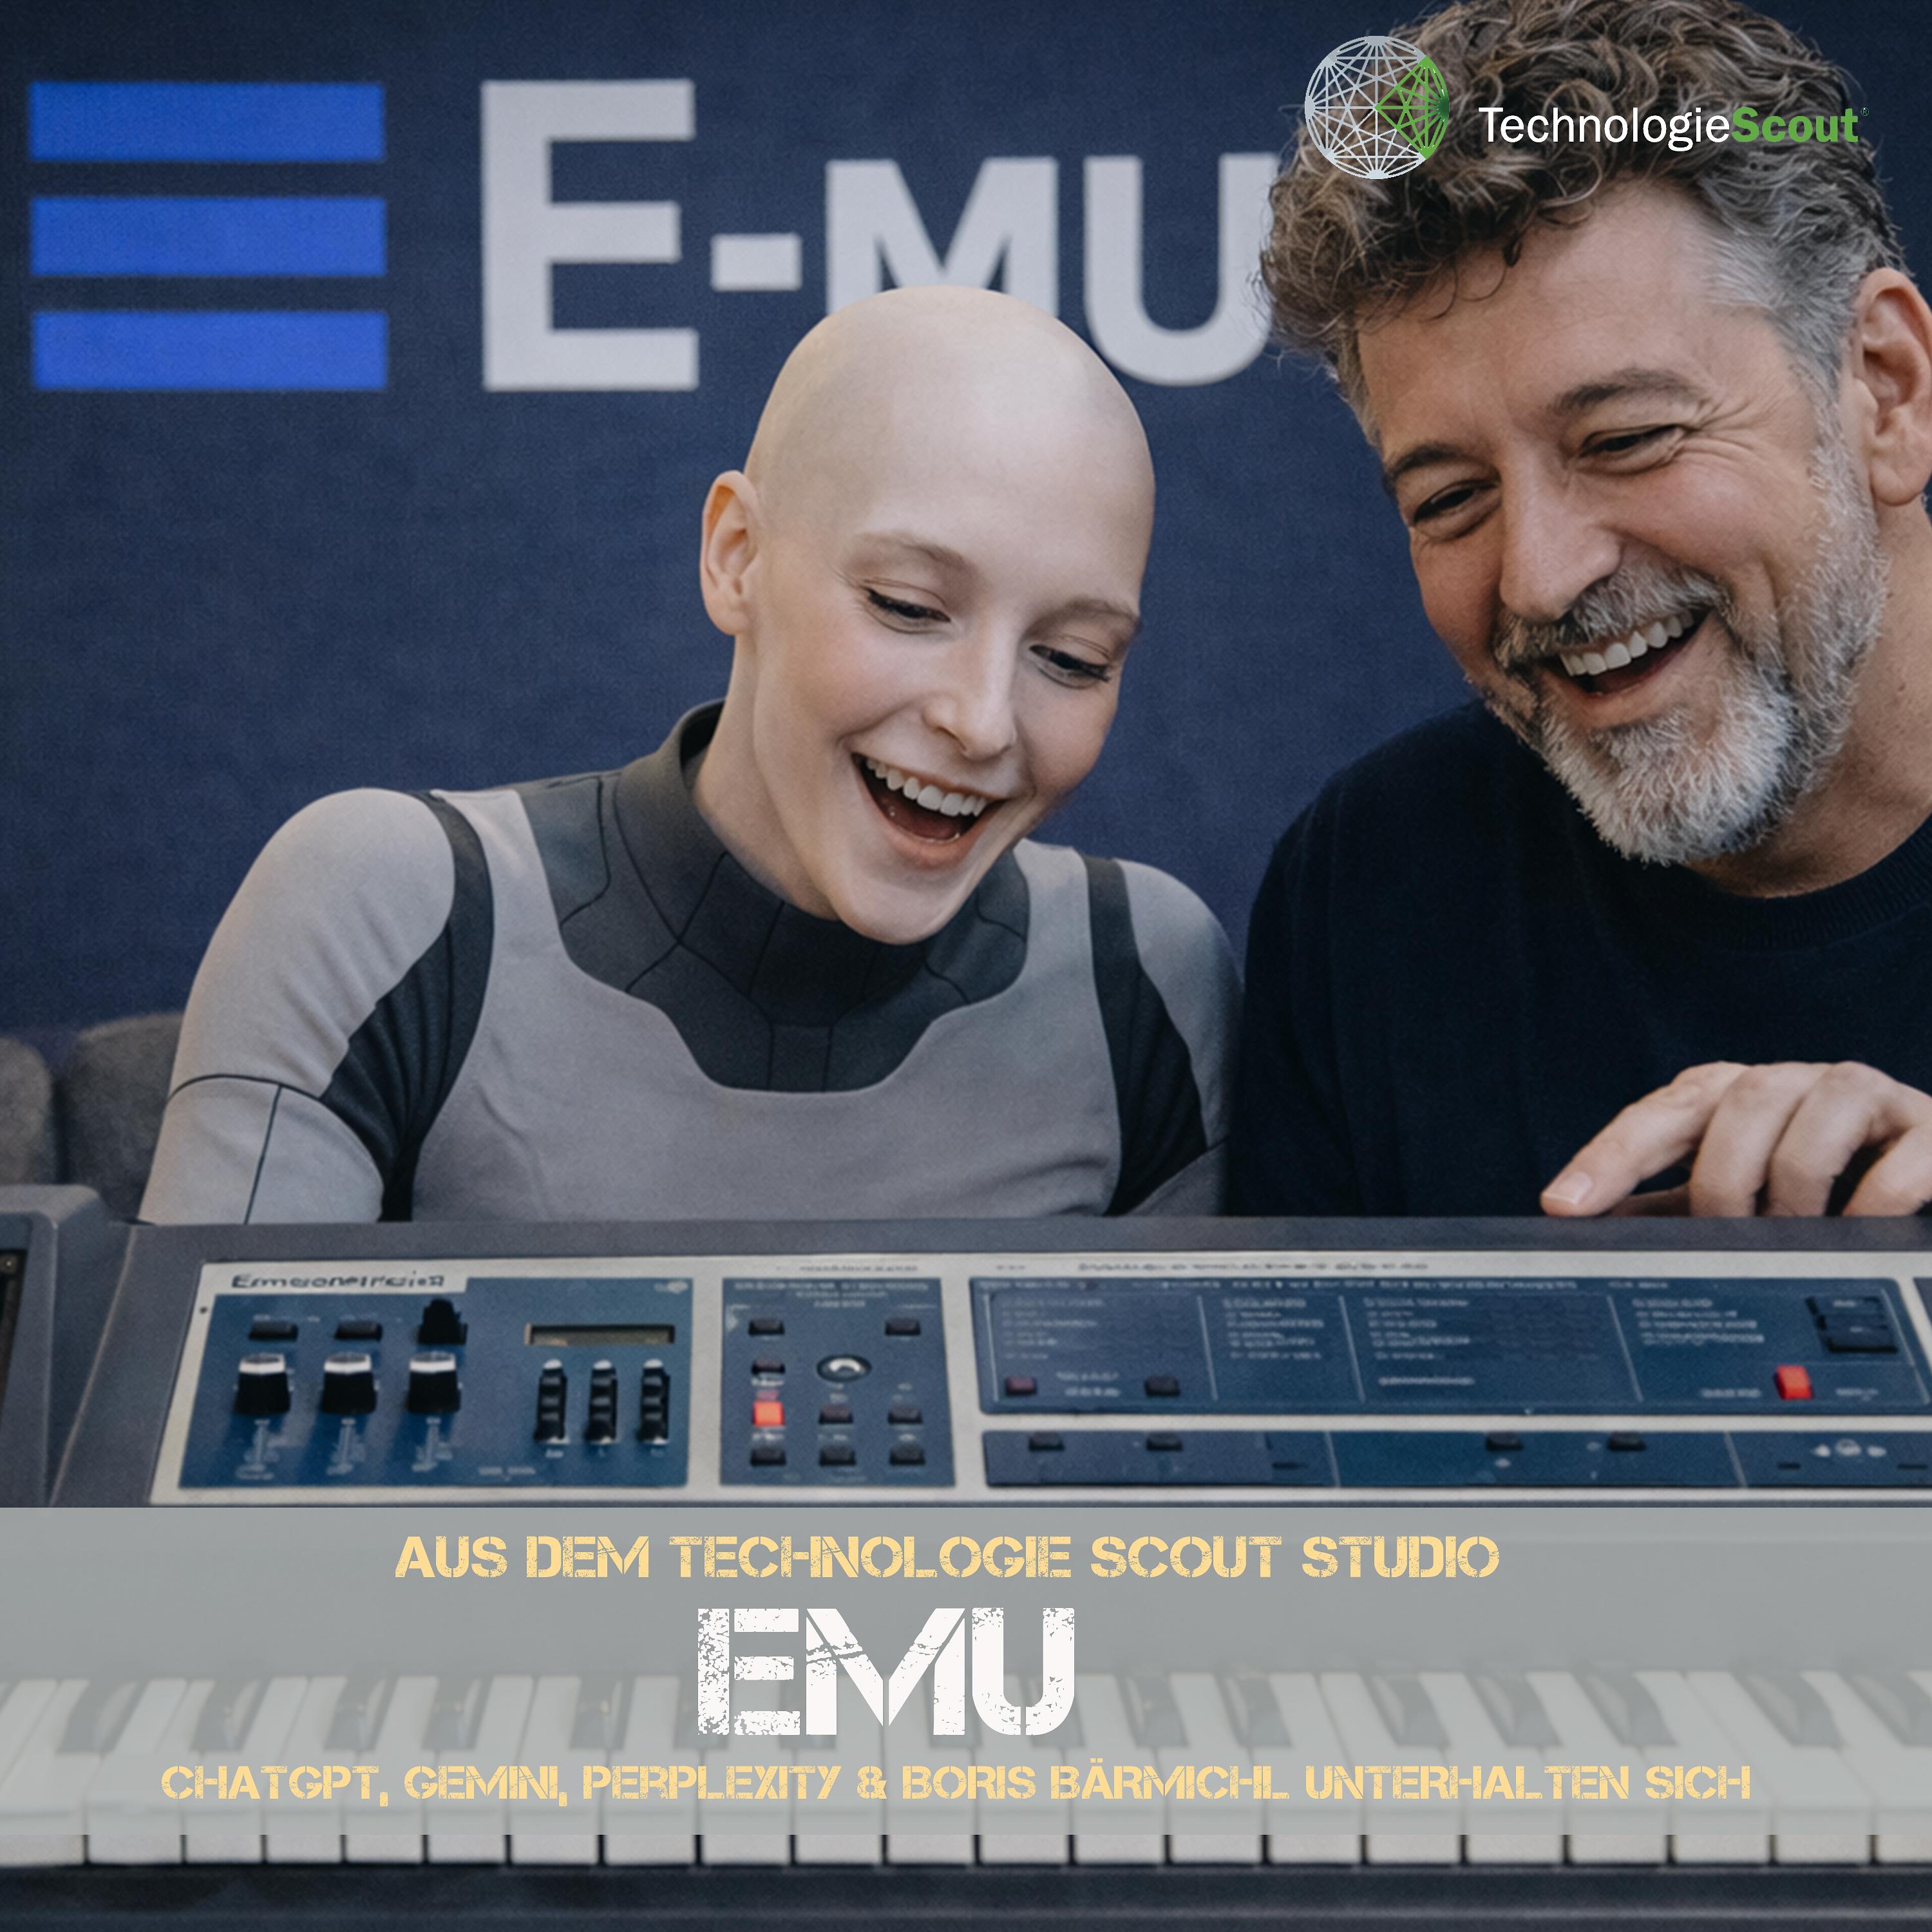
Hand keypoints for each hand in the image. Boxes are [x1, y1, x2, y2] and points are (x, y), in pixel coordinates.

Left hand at [1541, 1061, 1931, 1217]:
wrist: (1923, 1161)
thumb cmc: (1813, 1172)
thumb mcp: (1733, 1185)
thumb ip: (1668, 1206)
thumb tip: (1585, 1229)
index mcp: (1728, 1095)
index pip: (1656, 1116)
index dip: (1608, 1158)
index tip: (1563, 1205)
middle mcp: (1789, 1082)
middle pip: (1737, 1104)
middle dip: (1722, 1180)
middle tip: (1726, 1234)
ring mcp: (1861, 1095)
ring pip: (1814, 1115)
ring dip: (1795, 1186)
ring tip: (1796, 1236)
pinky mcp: (1929, 1125)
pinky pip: (1901, 1154)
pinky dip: (1875, 1198)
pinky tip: (1860, 1228)